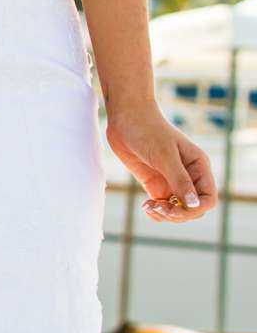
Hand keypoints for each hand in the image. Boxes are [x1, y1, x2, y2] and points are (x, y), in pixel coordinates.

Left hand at [106, 105, 217, 222]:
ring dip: (166, 216)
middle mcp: (188, 176)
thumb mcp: (164, 155)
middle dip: (179, 214)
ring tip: (150, 208)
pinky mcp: (155, 183)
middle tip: (159, 209)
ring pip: (177, 210)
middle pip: (193, 208)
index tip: (175, 209)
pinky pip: (162, 206)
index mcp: (198, 166)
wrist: (125, 117)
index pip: (208, 198)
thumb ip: (179, 180)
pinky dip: (156, 212)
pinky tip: (146, 206)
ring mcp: (172, 181)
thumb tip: (194, 205)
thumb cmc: (148, 130)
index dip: (196, 209)